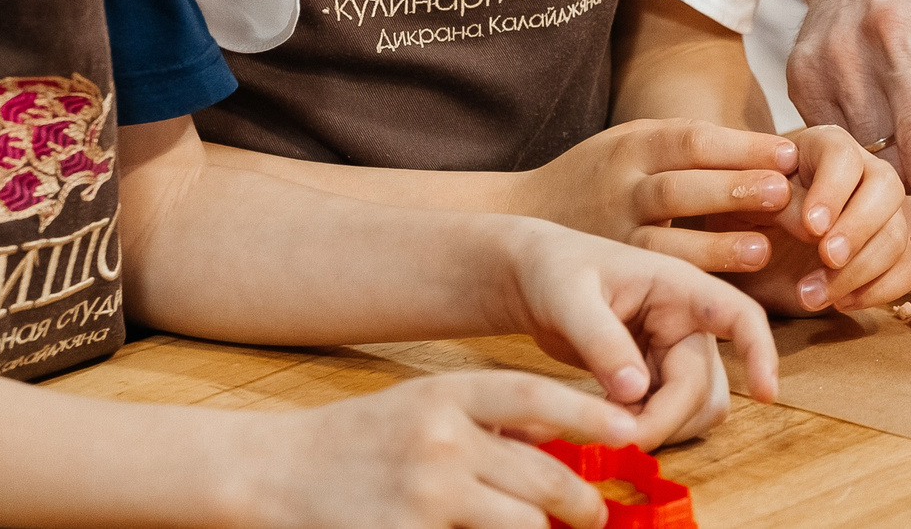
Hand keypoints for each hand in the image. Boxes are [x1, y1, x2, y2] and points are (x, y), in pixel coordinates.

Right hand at [242, 370, 634, 528]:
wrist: (278, 473)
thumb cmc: (361, 440)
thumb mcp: (425, 405)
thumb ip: (487, 420)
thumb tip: (562, 441)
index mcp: (446, 395)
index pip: (535, 397)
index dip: (591, 414)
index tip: (631, 432)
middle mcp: (441, 441)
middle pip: (542, 478)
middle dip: (582, 504)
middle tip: (595, 515)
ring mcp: (426, 496)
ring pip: (524, 525)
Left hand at [478, 217, 777, 448]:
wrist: (533, 279)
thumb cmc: (553, 270)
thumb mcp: (568, 299)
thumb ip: (602, 341)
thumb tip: (635, 391)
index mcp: (677, 286)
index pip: (740, 314)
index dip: (761, 353)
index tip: (766, 394)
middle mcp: (686, 320)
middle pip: (703, 385)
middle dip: (666, 419)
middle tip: (616, 439)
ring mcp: (673, 351)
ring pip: (696, 407)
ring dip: (664, 429)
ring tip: (610, 425)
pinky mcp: (657, 376)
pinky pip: (670, 415)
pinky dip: (648, 429)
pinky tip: (609, 420)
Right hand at [515, 118, 799, 272]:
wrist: (522, 218)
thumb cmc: (604, 177)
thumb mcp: (636, 145)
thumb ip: (692, 150)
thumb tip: (780, 156)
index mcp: (633, 145)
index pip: (692, 140)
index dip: (741, 147)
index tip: (790, 154)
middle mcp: (621, 188)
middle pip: (680, 187)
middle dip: (732, 190)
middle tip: (782, 193)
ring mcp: (612, 235)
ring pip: (664, 242)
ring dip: (714, 247)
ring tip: (761, 251)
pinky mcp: (610, 275)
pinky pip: (652, 281)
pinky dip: (691, 285)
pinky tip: (728, 294)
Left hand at [721, 125, 910, 314]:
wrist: (743, 252)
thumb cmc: (741, 214)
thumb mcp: (744, 202)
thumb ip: (778, 203)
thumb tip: (813, 225)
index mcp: (824, 148)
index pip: (844, 156)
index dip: (832, 190)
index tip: (811, 226)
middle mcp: (863, 174)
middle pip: (886, 189)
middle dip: (858, 227)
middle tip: (827, 257)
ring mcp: (881, 216)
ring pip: (896, 235)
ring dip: (859, 270)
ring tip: (810, 294)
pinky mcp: (889, 255)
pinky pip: (904, 271)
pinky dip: (877, 291)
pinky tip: (840, 302)